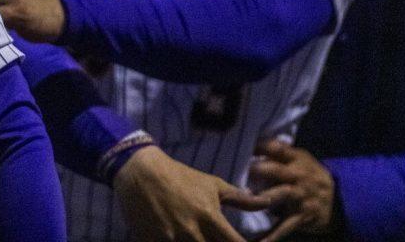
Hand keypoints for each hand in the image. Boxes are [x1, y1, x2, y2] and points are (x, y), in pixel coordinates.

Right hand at [114, 146, 270, 241]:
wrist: (139, 170)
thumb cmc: (179, 176)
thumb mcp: (211, 184)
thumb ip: (240, 198)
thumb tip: (265, 202)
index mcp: (209, 217)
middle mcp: (192, 231)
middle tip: (216, 238)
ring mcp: (170, 238)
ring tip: (197, 237)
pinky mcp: (151, 241)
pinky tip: (176, 239)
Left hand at [249, 139, 338, 240]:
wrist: (339, 200)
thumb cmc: (309, 175)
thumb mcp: (300, 159)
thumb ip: (279, 151)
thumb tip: (251, 140)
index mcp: (296, 159)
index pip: (277, 148)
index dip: (260, 146)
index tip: (241, 146)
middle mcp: (298, 176)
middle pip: (276, 170)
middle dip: (259, 170)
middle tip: (241, 171)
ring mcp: (301, 196)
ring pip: (280, 195)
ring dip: (263, 198)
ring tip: (246, 200)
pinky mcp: (301, 216)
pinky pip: (285, 226)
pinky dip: (272, 235)